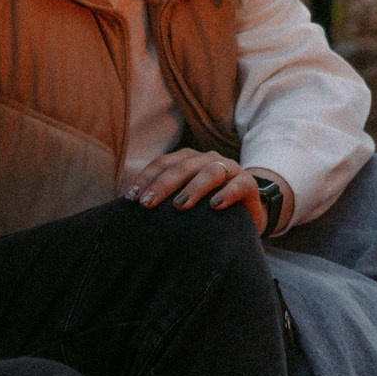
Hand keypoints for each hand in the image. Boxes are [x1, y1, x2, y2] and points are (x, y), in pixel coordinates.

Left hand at [125, 152, 290, 230]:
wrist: (245, 216)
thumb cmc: (205, 211)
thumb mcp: (183, 202)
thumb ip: (162, 201)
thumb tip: (128, 208)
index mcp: (188, 160)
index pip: (163, 163)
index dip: (145, 179)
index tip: (131, 198)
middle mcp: (207, 159)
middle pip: (182, 167)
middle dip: (163, 185)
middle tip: (147, 204)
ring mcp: (229, 169)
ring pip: (210, 172)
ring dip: (193, 188)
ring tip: (180, 206)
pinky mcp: (248, 184)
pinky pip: (238, 185)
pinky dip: (227, 194)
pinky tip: (215, 205)